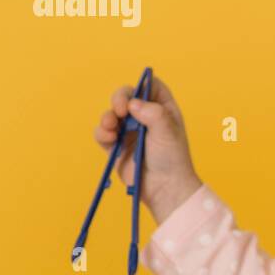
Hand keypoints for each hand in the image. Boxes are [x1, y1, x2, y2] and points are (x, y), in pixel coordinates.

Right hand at [94, 74, 202, 222]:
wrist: (163, 189)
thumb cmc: (172, 159)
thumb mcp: (168, 132)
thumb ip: (153, 113)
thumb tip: (134, 103)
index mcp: (163, 109)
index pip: (151, 86)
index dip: (141, 85)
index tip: (135, 95)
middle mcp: (145, 117)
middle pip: (127, 96)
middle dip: (119, 99)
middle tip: (120, 110)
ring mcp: (130, 131)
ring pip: (112, 113)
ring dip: (108, 116)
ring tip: (111, 127)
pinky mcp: (116, 146)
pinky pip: (103, 132)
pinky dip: (102, 132)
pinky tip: (109, 138)